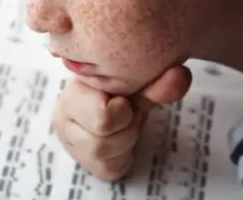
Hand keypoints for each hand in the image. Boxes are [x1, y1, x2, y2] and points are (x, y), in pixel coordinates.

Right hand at [52, 65, 192, 179]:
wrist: (115, 108)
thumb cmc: (120, 93)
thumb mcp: (134, 85)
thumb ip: (154, 84)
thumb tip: (179, 75)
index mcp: (72, 94)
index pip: (101, 115)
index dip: (122, 109)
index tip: (121, 100)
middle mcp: (63, 119)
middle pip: (102, 139)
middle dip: (126, 126)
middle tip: (127, 114)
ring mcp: (72, 144)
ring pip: (104, 153)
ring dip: (126, 139)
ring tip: (125, 126)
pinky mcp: (88, 165)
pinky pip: (111, 167)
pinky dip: (124, 156)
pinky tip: (122, 141)